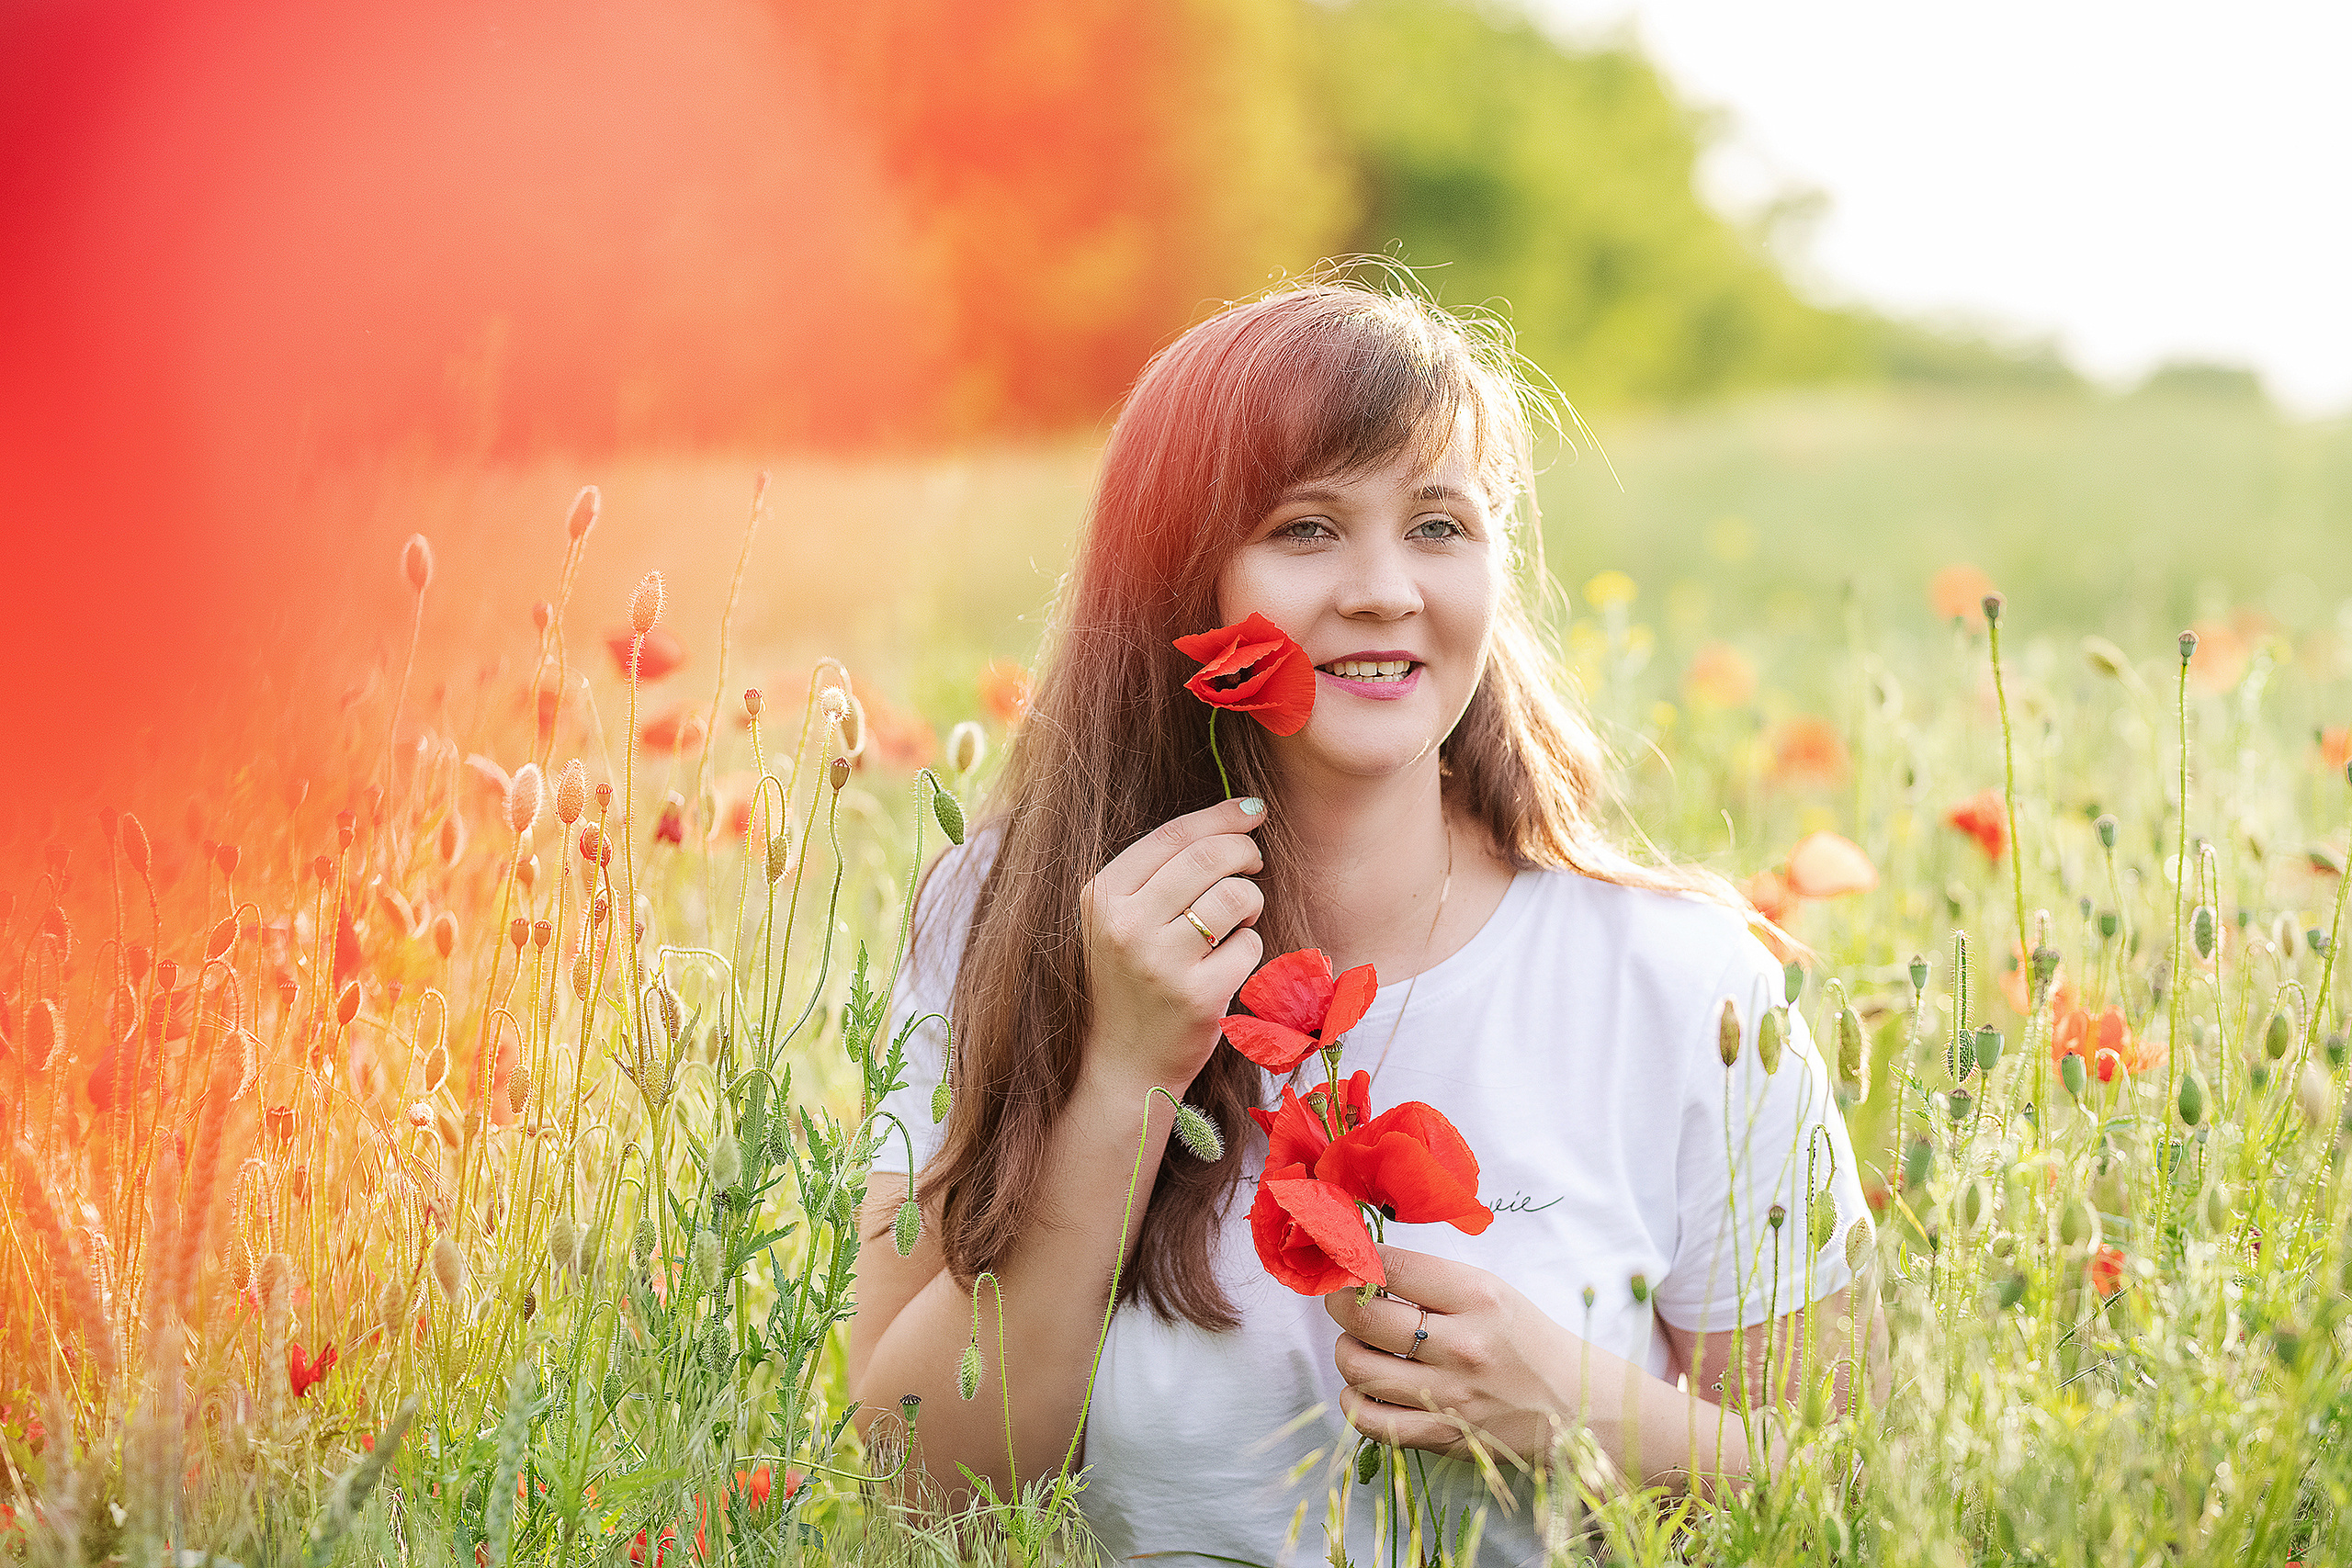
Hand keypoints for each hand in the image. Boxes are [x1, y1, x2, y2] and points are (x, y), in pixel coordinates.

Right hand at [1077, 797, 1268, 1090]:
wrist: (1124, 1066)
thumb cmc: (1133, 980)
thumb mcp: (1121, 921)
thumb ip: (1163, 871)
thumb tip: (1239, 815)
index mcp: (1101, 896)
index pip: (1173, 835)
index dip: (1221, 816)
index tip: (1254, 809)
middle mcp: (1125, 925)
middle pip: (1211, 857)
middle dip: (1245, 852)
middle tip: (1254, 864)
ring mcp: (1160, 962)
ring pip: (1237, 896)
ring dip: (1250, 903)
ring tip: (1233, 923)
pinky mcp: (1197, 996)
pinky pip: (1250, 945)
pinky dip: (1248, 949)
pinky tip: (1226, 966)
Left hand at [1327, 1245, 1581, 1466]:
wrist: (1575, 1404)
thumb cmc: (1526, 1341)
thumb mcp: (1492, 1292)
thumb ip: (1432, 1280)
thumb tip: (1365, 1267)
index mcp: (1478, 1296)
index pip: (1393, 1267)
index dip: (1358, 1261)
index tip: (1350, 1264)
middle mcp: (1462, 1344)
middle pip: (1364, 1318)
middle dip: (1339, 1304)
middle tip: (1342, 1302)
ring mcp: (1451, 1395)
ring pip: (1358, 1368)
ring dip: (1344, 1351)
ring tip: (1357, 1345)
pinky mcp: (1444, 1436)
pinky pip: (1370, 1421)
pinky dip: (1353, 1401)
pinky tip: (1363, 1388)